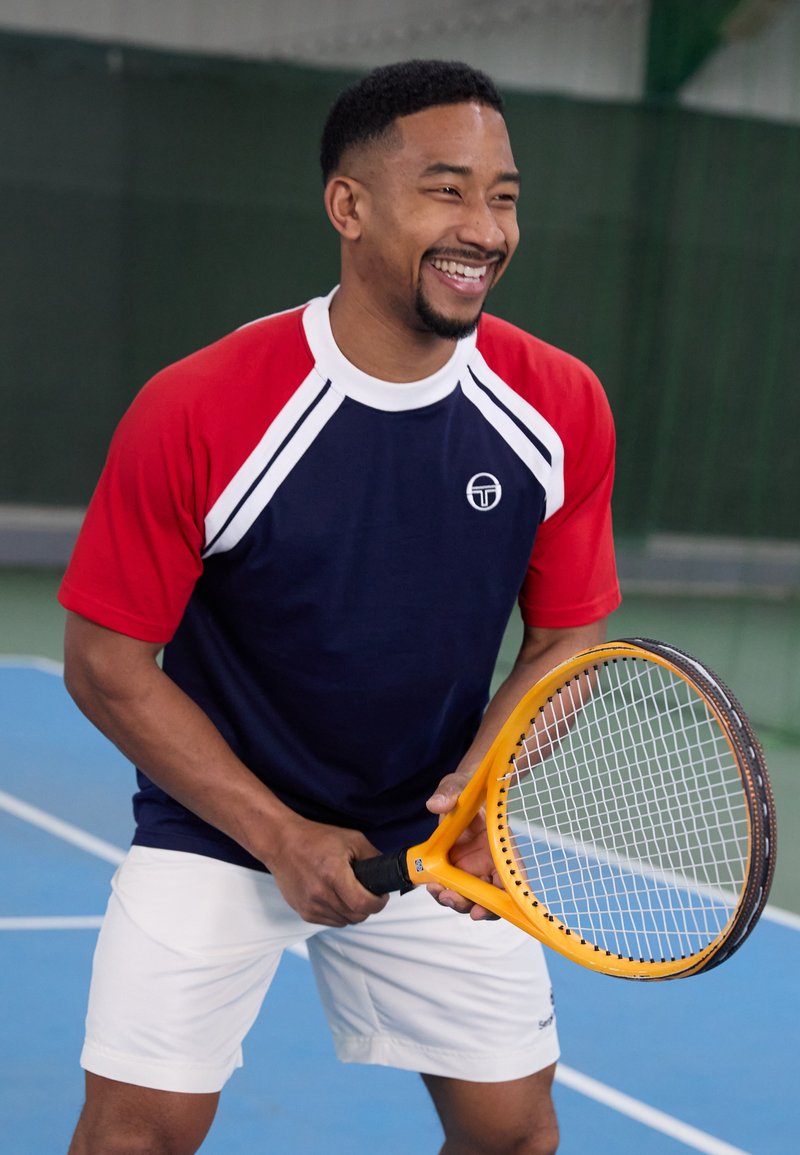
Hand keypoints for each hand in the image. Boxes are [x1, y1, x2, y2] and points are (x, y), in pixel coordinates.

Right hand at [264, 815, 388, 927]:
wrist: (282, 843)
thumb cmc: (316, 838)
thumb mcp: (351, 839)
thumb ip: (373, 857)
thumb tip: (389, 873)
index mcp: (333, 873)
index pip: (363, 904)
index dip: (378, 903)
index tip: (381, 896)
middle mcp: (320, 893)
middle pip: (356, 917)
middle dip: (368, 907)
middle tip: (368, 893)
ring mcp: (310, 905)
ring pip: (344, 922)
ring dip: (353, 912)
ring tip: (350, 893)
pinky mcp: (304, 912)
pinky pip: (330, 922)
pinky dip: (338, 913)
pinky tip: (335, 896)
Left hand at [425, 772, 500, 920]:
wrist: (457, 794)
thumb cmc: (466, 790)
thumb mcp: (457, 786)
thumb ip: (448, 794)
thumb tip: (437, 803)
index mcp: (500, 844)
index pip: (512, 877)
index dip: (505, 898)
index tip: (485, 907)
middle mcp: (491, 862)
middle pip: (492, 896)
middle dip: (473, 904)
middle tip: (451, 897)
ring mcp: (475, 868)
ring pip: (472, 898)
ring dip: (456, 901)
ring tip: (439, 891)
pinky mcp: (458, 871)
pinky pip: (455, 890)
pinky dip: (444, 893)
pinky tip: (433, 885)